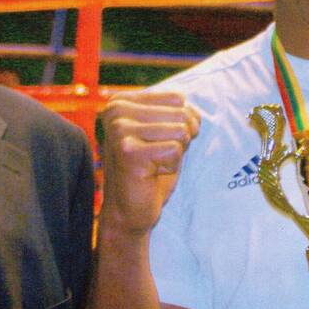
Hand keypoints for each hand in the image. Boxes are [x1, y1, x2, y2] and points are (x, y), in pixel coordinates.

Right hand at [97, 90, 199, 240]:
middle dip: (181, 139)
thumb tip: (192, 112)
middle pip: (181, 113)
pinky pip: (174, 150)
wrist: (128, 210)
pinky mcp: (129, 152)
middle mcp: (115, 111)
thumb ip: (177, 112)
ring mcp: (119, 130)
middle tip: (158, 157)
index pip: (178, 98)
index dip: (181, 123)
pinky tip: (150, 174)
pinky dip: (170, 166)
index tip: (158, 141)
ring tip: (153, 164)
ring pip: (181, 131)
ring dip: (175, 153)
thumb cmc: (149, 169)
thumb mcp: (162, 132)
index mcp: (120, 101)